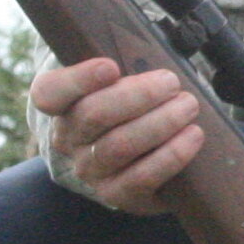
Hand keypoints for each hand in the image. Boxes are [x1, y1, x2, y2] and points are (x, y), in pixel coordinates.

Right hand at [31, 57, 206, 215]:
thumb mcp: (118, 81)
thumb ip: (125, 63)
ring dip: (161, 122)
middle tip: (171, 82)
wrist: (129, 158)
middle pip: (94, 114)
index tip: (111, 66)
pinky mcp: (117, 194)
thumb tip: (152, 49)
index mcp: (61, 105)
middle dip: (139, 96)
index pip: (51, 92)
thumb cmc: (127, 105)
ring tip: (188, 105)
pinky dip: (171, 154)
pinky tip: (192, 135)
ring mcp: (91, 170)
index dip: (79, 79)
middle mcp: (68, 139)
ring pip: (120, 145)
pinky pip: (142, 177)